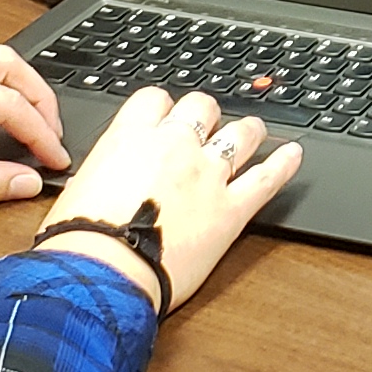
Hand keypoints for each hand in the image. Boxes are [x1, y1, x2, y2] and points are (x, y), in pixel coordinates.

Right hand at [37, 86, 300, 313]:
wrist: (101, 272)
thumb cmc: (80, 238)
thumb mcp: (78, 189)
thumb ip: (103, 172)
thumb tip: (105, 178)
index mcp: (131, 136)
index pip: (156, 99)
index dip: (164, 107)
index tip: (167, 116)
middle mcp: (174, 146)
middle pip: (202, 107)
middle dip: (206, 114)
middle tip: (208, 126)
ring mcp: (207, 175)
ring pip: (240, 135)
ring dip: (248, 130)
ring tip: (254, 131)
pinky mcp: (230, 210)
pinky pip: (266, 179)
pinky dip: (284, 164)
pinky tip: (293, 154)